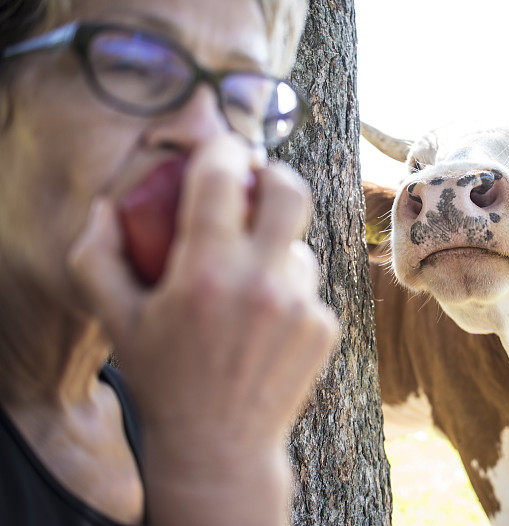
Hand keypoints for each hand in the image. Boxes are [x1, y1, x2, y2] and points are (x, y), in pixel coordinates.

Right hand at [69, 136, 338, 524]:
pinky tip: (263, 323)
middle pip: (290, 190)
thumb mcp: (116, 320)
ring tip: (246, 283)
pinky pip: (307, 285)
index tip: (219, 151)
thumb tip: (108, 206)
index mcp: (206, 273)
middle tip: (256, 183)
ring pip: (297, 245)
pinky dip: (286, 289)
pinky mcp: (324, 326)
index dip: (222, 149)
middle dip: (272, 175)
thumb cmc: (163, 378)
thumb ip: (98, 256)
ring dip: (274, 247)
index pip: (223, 176)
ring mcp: (300, 306)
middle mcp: (261, 283)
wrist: (220, 446)